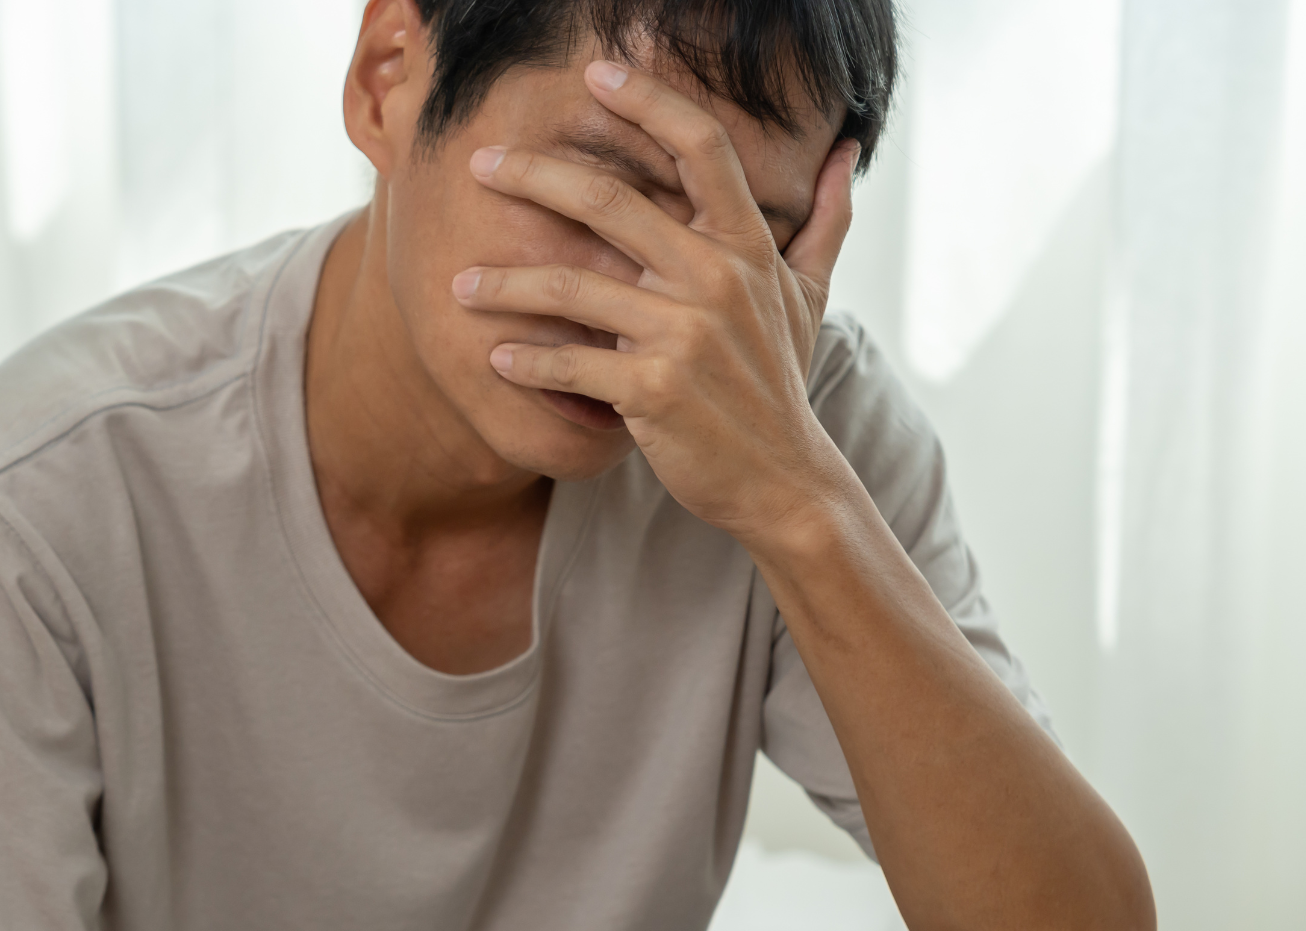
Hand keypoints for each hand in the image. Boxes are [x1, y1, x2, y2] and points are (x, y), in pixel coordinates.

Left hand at [453, 59, 859, 543]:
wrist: (784, 480)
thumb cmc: (781, 382)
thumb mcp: (811, 295)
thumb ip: (824, 219)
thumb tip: (846, 150)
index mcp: (747, 246)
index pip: (700, 147)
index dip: (648, 100)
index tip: (596, 75)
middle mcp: (715, 278)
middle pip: (608, 199)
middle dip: (533, 174)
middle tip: (479, 162)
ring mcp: (683, 334)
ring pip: (570, 288)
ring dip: (504, 285)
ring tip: (460, 286)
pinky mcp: (652, 390)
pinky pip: (570, 364)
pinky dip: (526, 362)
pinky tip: (495, 358)